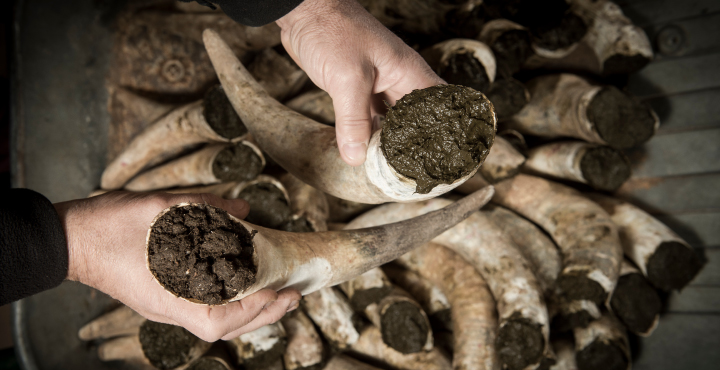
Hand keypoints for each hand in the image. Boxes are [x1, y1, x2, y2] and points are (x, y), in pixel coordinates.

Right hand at [54, 191, 300, 341]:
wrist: (69, 237)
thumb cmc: (109, 226)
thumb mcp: (162, 207)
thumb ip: (206, 209)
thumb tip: (243, 210)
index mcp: (167, 295)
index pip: (218, 322)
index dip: (252, 311)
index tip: (275, 292)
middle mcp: (169, 307)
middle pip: (223, 328)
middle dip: (263, 315)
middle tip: (292, 296)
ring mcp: (165, 304)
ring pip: (215, 322)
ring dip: (250, 311)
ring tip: (278, 296)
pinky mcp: (162, 295)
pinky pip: (203, 307)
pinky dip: (230, 301)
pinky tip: (245, 287)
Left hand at [277, 0, 444, 165]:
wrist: (303, 11)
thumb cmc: (333, 31)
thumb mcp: (347, 78)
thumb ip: (353, 120)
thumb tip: (356, 157)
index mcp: (409, 73)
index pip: (440, 107)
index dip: (447, 132)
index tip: (447, 158)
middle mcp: (398, 80)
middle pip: (416, 119)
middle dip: (416, 145)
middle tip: (414, 174)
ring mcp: (377, 84)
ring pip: (391, 120)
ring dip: (389, 142)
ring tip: (391, 170)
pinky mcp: (357, 88)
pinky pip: (369, 117)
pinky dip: (368, 134)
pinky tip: (366, 151)